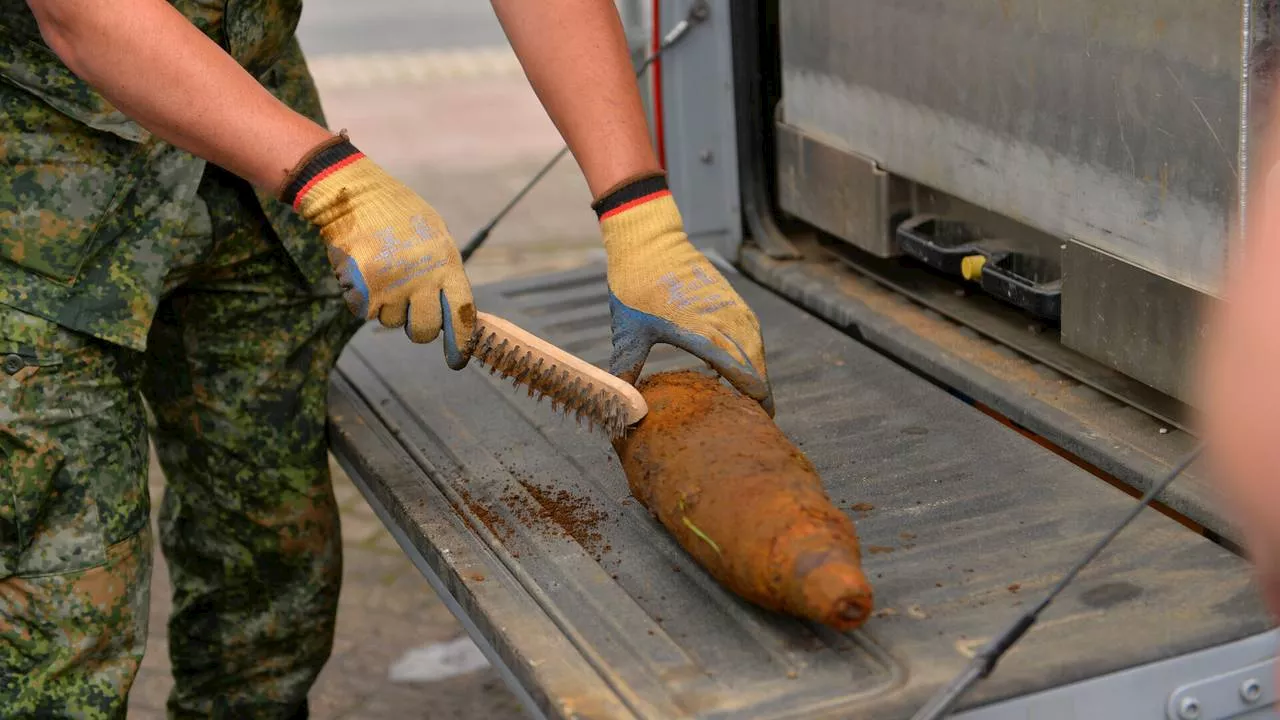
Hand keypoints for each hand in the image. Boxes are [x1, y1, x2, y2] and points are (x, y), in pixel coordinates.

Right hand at [281, 134, 474, 368]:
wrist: (353, 195)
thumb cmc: (398, 215)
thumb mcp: (435, 236)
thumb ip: (445, 272)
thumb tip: (453, 313)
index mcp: (447, 264)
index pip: (462, 313)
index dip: (460, 341)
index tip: (457, 360)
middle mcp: (422, 279)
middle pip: (425, 330)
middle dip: (419, 330)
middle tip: (413, 316)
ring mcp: (392, 286)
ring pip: (392, 322)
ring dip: (387, 306)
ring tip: (384, 272)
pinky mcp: (362, 290)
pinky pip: (365, 312)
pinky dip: (363, 299)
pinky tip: (365, 272)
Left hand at [594, 175, 772, 413]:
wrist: (649, 240)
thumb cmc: (635, 285)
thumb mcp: (627, 330)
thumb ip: (628, 366)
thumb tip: (620, 399)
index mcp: (697, 329)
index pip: (735, 366)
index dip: (751, 390)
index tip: (761, 412)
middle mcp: (719, 317)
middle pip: (751, 357)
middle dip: (760, 386)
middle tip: (764, 413)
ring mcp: (727, 304)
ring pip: (754, 340)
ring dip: (759, 366)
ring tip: (758, 391)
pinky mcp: (728, 295)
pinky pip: (749, 325)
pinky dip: (752, 346)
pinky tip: (747, 358)